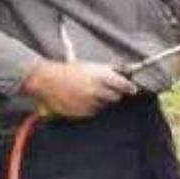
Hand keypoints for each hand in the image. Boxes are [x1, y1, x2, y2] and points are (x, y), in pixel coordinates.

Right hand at [21, 60, 136, 119]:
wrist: (46, 81)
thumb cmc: (68, 71)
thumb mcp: (91, 65)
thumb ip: (111, 69)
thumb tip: (128, 70)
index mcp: (101, 77)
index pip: (124, 85)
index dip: (129, 88)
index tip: (133, 90)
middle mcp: (97, 91)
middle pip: (116, 97)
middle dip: (113, 93)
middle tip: (105, 88)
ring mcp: (90, 103)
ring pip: (104, 105)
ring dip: (100, 100)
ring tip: (87, 92)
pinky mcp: (82, 113)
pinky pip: (93, 111)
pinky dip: (90, 106)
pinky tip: (80, 99)